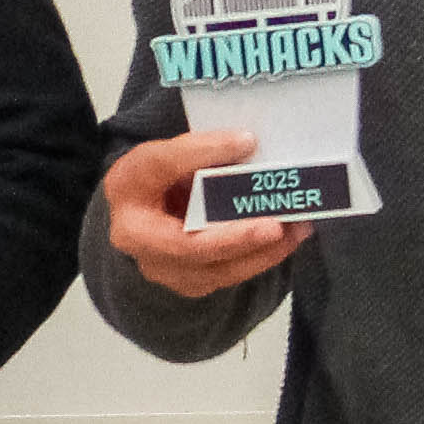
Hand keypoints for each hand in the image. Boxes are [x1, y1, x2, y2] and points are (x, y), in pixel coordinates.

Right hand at [99, 131, 312, 299]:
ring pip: (213, 270)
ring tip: (297, 229)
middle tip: (274, 225)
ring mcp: (160, 267)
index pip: (161, 166)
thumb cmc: (161, 177)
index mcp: (126, 187)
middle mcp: (134, 237)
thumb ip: (201, 149)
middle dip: (234, 238)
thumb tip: (248, 143)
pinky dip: (260, 259)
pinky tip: (288, 240)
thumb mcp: (171, 152)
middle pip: (185, 245)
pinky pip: (226, 276)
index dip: (201, 153)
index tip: (246, 140)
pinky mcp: (187, 283)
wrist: (144, 214)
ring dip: (260, 252)